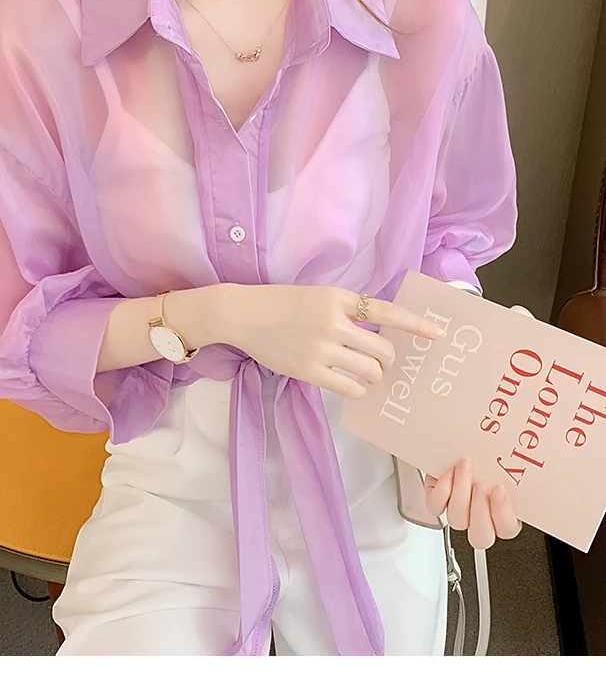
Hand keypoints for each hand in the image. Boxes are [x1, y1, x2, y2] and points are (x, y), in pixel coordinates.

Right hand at [223, 284, 445, 400]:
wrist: (243, 313)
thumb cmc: (281, 303)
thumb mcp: (318, 295)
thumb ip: (346, 309)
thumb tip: (377, 334)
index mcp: (338, 298)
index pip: (386, 312)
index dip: (416, 324)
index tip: (439, 334)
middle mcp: (333, 322)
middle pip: (382, 350)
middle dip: (388, 360)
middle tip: (381, 363)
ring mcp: (321, 347)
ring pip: (369, 371)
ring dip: (374, 376)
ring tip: (367, 375)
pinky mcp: (308, 370)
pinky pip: (348, 387)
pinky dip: (358, 389)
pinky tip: (354, 385)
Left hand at [423, 298, 532, 547]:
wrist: (446, 386)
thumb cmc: (480, 386)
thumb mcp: (498, 370)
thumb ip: (512, 350)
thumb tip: (521, 320)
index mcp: (508, 476)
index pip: (513, 519)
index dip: (507, 513)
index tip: (501, 486)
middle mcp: (485, 492)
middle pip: (486, 531)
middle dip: (482, 510)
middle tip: (481, 478)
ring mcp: (460, 490)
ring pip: (461, 523)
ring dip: (460, 501)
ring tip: (461, 467)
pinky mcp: (435, 483)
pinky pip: (436, 506)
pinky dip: (439, 493)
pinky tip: (440, 469)